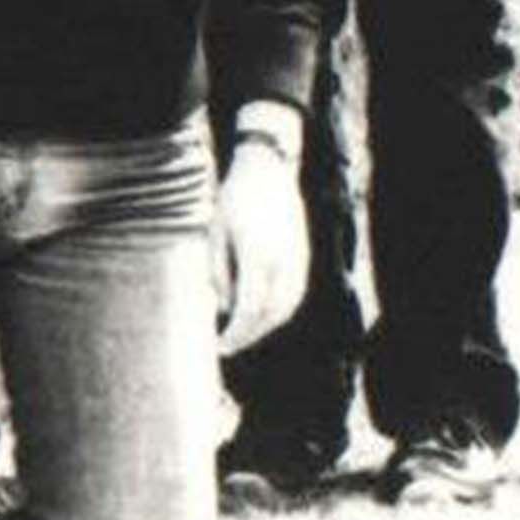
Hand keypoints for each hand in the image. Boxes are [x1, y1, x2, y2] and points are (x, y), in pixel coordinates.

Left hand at [214, 144, 307, 354]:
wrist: (268, 172)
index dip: (235, 333)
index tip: (220, 347)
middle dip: (249, 334)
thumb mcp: (215, 233)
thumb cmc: (234, 201)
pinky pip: (293, 296)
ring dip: (264, 325)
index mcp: (256, 255)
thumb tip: (225, 307)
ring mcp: (297, 261)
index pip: (249, 309)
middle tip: (228, 344)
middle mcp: (282, 262)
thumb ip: (219, 273)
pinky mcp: (303, 259)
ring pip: (285, 308)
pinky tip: (260, 314)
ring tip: (241, 331)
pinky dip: (277, 311)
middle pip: (269, 315)